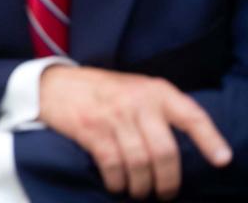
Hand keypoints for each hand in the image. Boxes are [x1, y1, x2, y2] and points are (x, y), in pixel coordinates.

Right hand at [40, 66, 230, 199]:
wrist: (53, 84)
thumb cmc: (100, 91)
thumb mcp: (134, 88)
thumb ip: (158, 109)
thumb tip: (184, 144)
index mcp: (154, 90)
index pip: (190, 115)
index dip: (209, 139)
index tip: (222, 160)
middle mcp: (137, 101)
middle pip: (165, 151)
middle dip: (168, 180)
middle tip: (164, 193)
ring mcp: (113, 115)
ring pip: (140, 162)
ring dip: (142, 186)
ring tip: (140, 192)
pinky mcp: (91, 130)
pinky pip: (113, 165)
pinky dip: (118, 182)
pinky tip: (117, 185)